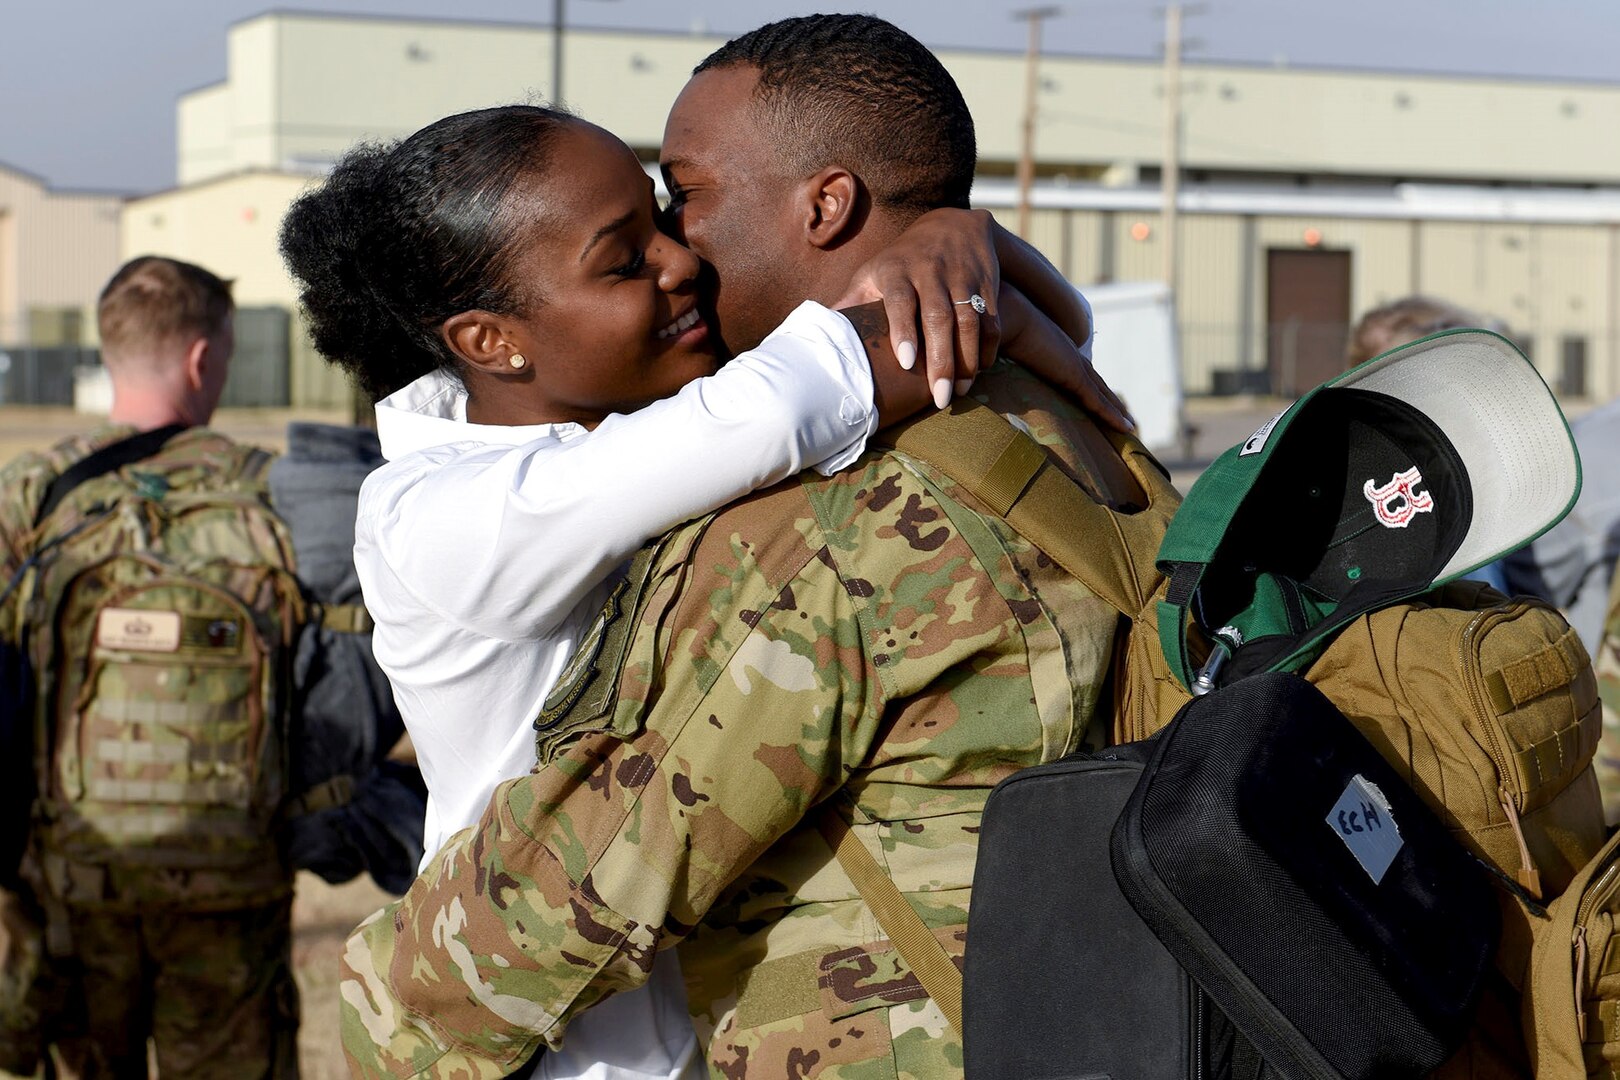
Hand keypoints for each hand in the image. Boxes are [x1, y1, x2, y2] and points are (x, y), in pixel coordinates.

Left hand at [836, 208, 1001, 408]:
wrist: (951, 224)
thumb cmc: (900, 260)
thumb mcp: (872, 273)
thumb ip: (850, 302)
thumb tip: (817, 332)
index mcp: (896, 270)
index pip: (900, 300)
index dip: (904, 330)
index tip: (906, 362)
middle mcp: (930, 271)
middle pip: (939, 317)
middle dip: (941, 359)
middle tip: (940, 399)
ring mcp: (961, 276)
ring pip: (969, 320)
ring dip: (967, 359)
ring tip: (958, 392)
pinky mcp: (987, 284)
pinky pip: (992, 318)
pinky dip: (989, 347)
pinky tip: (980, 371)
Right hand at [997, 283, 1134, 433]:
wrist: (998, 316)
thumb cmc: (988, 331)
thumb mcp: (994, 351)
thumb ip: (992, 363)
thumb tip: (974, 379)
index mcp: (1051, 347)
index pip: (1075, 370)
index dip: (1086, 384)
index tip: (1094, 396)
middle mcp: (1067, 354)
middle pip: (1094, 382)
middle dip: (1107, 398)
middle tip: (1120, 416)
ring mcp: (1072, 365)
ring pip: (1101, 393)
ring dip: (1115, 410)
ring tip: (1128, 426)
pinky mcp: (1073, 376)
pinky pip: (1097, 401)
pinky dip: (1112, 415)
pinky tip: (1126, 428)